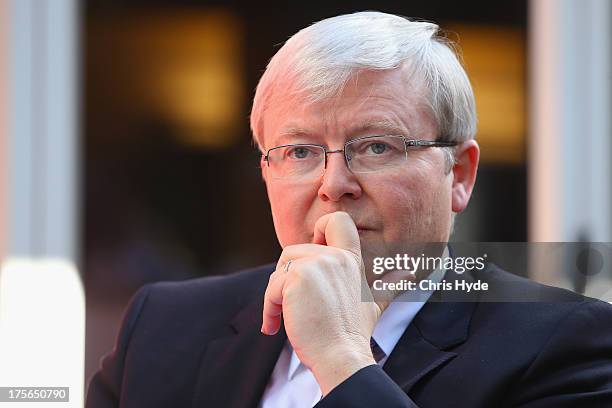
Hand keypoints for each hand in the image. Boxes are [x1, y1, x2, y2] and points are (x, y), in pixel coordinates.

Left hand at [261, 211, 384, 394]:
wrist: (342, 356)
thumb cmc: (353, 333)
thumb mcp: (376, 303)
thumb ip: (390, 285)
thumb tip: (412, 275)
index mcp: (350, 259)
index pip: (337, 220)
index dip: (319, 230)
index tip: (313, 254)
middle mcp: (334, 257)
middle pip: (293, 250)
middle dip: (285, 278)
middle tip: (292, 303)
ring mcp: (315, 265)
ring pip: (279, 269)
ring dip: (275, 296)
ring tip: (284, 318)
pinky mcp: (296, 279)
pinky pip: (271, 288)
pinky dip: (269, 309)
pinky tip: (274, 327)